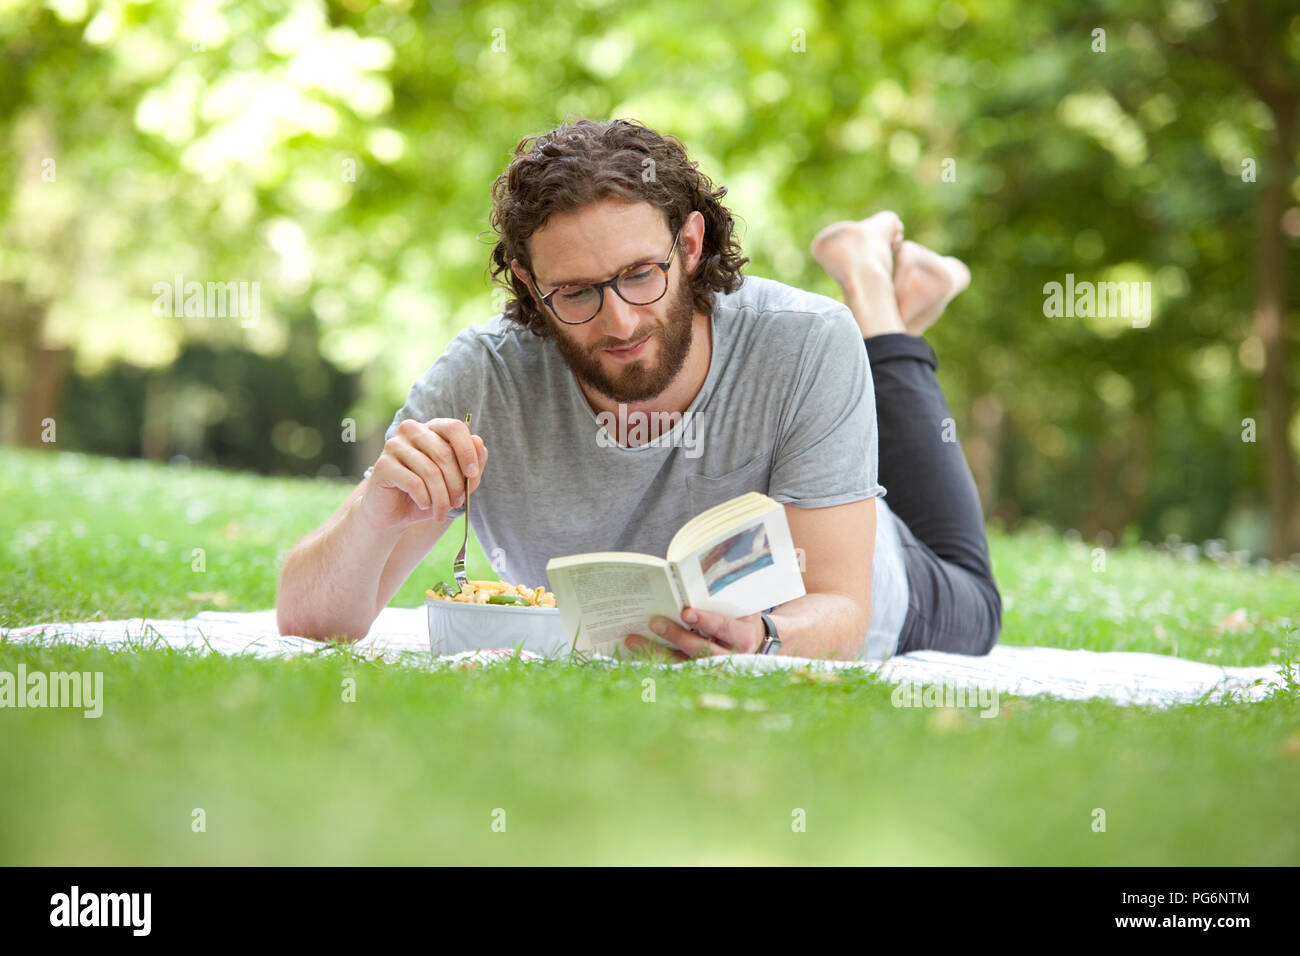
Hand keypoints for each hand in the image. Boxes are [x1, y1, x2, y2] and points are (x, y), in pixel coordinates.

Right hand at [361, 417, 487, 530]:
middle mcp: (411, 430)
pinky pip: (414, 483)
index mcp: (432, 428)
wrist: (395, 514)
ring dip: (442, 498)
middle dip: (456, 484)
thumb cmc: (429, 494)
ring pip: (430, 471)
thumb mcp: (457, 482)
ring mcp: (394, 445)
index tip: (472, 475)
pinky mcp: (383, 465)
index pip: (455, 427)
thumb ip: (473, 463)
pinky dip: (425, 499)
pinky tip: (424, 505)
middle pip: (444, 453)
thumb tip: (479, 442)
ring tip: (442, 511)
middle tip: (458, 503)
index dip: (467, 452)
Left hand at [623, 607, 765, 662]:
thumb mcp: (742, 604)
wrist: (753, 642)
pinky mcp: (696, 675)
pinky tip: (635, 651)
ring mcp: (713, 670)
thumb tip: (697, 571)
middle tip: (654, 622)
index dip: (707, 621)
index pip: (725, 629)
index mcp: (744, 637)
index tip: (686, 612)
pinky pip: (673, 670)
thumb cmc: (741, 615)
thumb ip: (724, 593)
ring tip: (632, 639)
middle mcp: (730, 657)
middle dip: (677, 636)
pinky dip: (653, 661)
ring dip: (656, 651)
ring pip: (682, 664)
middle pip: (701, 650)